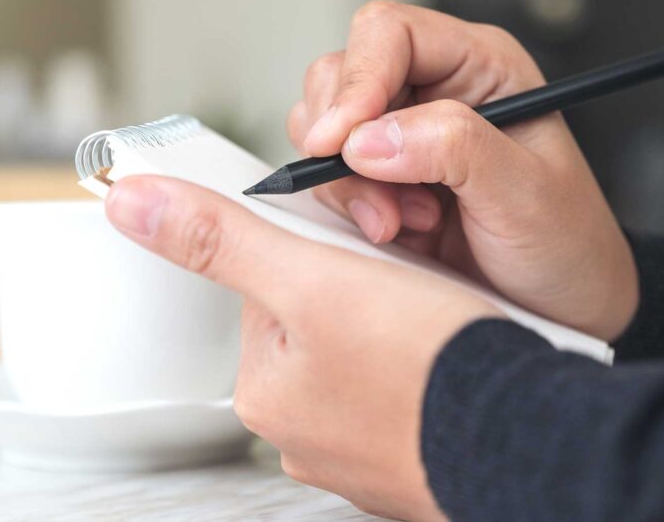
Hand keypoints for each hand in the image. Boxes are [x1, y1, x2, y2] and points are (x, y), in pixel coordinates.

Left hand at [106, 175, 496, 519]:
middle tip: (417, 287)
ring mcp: (358, 453)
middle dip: (364, 291)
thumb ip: (221, 239)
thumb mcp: (313, 278)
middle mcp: (301, 432)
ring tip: (445, 321)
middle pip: (320, 320)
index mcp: (266, 390)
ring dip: (400, 327)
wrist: (531, 436)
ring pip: (367, 354)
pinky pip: (406, 392)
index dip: (322, 250)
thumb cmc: (431, 363)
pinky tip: (456, 358)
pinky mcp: (409, 459)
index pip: (274, 286)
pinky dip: (426, 370)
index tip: (369, 245)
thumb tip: (132, 204)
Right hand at [290, 1, 636, 339]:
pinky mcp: (380, 180)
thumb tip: (368, 137)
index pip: (390, 33)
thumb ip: (454, 150)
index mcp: (480, 66)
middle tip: (383, 202)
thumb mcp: (525, 194)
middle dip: (345, 141)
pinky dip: (347, 207)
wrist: (562, 304)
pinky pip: (328, 176)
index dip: (357, 80)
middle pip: (341, 73)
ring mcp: (401, 135)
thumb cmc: (565, 241)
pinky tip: (396, 232)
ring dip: (347, 182)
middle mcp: (435, 89)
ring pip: (322, 125)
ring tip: (405, 221)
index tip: (340, 142)